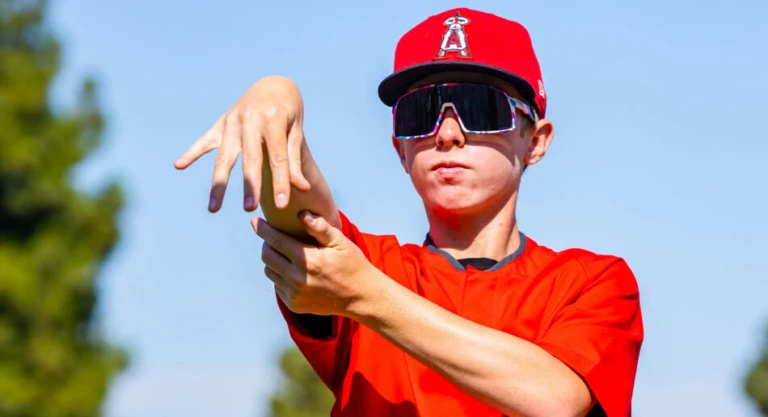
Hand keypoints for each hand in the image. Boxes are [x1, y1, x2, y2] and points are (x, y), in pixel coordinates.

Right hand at [174, 76, 310, 211]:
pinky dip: (192, 153)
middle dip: (251, 185)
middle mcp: (250, 119)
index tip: (282, 206)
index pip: (278, 158)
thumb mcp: (296, 132)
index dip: (281, 182)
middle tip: (250, 209)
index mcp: (273, 120)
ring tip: (214, 208)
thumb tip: (302, 189)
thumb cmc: (289, 113)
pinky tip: (179, 165)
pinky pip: (205, 141)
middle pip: (250, 158)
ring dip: (219, 183)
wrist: (272, 86)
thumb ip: (295, 160)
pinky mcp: (220, 123)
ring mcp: (232, 121)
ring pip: (224, 156)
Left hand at [253, 212, 377, 316]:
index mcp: (308, 260)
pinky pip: (277, 286)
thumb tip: (302, 214)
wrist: (360, 296)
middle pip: (267, 256)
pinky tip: (294, 271)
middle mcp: (298, 279)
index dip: (263, 229)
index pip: (276, 241)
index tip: (254, 221)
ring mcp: (295, 294)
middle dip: (267, 243)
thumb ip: (320, 228)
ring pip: (270, 271)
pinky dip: (281, 276)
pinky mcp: (294, 305)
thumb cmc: (352, 264)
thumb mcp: (341, 242)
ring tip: (286, 254)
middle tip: (275, 237)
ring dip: (273, 261)